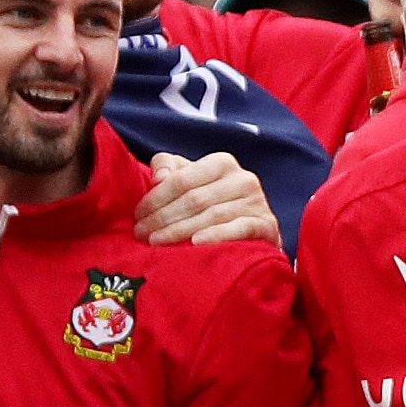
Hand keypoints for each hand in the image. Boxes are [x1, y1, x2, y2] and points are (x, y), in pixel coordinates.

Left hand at [132, 150, 277, 248]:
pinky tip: (195, 243)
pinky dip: (217, 235)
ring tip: (155, 242)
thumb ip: (168, 168)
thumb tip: (158, 178)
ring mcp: (258, 202)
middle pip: (195, 199)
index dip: (156, 198)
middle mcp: (244, 179)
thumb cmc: (210, 201)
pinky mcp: (267, 225)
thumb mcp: (188, 177)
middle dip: (163, 218)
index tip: (137, 215)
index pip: (182, 180)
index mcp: (223, 163)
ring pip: (212, 216)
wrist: (250, 227)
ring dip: (179, 231)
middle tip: (141, 233)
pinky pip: (240, 229)